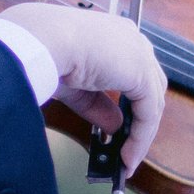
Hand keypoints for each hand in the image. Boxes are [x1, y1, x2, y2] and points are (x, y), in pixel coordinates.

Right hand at [0, 2, 167, 173]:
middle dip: (139, 120)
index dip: (129, 103)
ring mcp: (140, 54)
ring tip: (127, 159)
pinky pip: (148, 113)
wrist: (42, 41)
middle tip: (127, 147)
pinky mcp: (142, 74)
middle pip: (149, 86)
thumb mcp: (74, 86)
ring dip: (141, 134)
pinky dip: (140, 138)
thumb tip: (114, 127)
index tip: (120, 129)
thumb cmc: (46, 52)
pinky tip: (128, 156)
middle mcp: (132, 39)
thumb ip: (97, 105)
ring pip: (151, 102)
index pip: (132, 71)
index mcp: (115, 34)